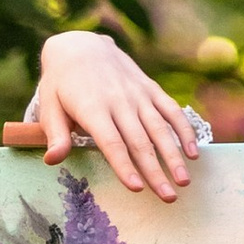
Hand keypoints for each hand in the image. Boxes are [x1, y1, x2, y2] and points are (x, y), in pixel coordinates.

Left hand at [31, 29, 203, 202]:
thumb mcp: (50, 106)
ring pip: (160, 128)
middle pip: (140, 141)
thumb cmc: (61, 84)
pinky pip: (171, 110)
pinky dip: (184, 130)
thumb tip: (53, 161)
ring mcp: (138, 94)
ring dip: (174, 156)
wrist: (81, 46)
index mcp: (92, 108)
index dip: (124, 165)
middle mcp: (119, 101)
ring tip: (184, 181)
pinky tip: (194, 152)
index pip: (111, 142)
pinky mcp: (150, 89)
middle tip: (168, 197)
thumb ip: (56, 135)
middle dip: (155, 171)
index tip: (136, 187)